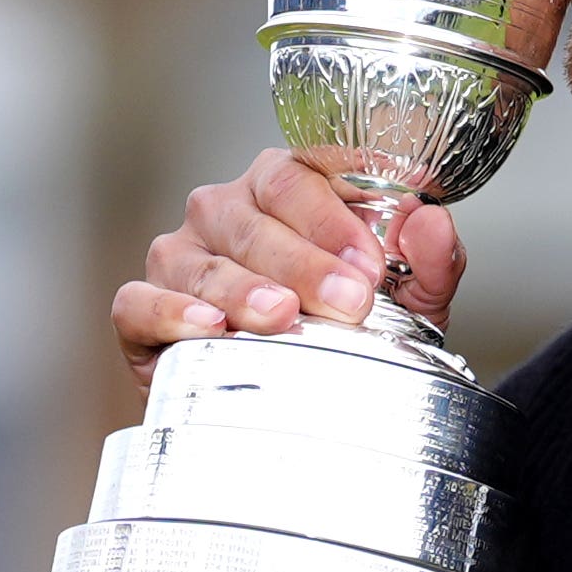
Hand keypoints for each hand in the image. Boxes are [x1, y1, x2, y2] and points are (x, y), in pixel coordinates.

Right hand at [111, 148, 467, 384]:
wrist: (292, 396)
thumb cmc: (344, 328)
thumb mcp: (406, 298)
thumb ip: (429, 259)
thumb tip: (431, 222)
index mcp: (284, 187)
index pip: (301, 175)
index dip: (335, 217)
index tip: (372, 260)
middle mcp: (225, 210)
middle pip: (254, 218)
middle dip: (304, 261)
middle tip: (346, 300)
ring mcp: (179, 255)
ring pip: (203, 260)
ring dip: (245, 288)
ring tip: (282, 315)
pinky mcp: (140, 308)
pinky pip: (140, 300)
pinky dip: (171, 312)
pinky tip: (210, 326)